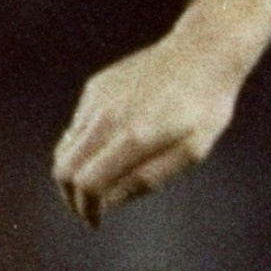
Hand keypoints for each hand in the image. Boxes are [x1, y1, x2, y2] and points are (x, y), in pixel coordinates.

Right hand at [52, 33, 243, 226]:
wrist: (205, 50)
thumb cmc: (206, 105)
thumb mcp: (194, 151)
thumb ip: (149, 179)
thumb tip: (108, 203)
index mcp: (135, 136)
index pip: (88, 184)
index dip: (86, 208)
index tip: (95, 220)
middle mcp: (108, 117)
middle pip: (64, 169)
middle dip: (71, 196)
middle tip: (89, 208)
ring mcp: (99, 98)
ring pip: (66, 147)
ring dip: (75, 171)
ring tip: (98, 183)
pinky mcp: (96, 86)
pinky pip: (78, 125)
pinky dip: (83, 144)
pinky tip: (108, 148)